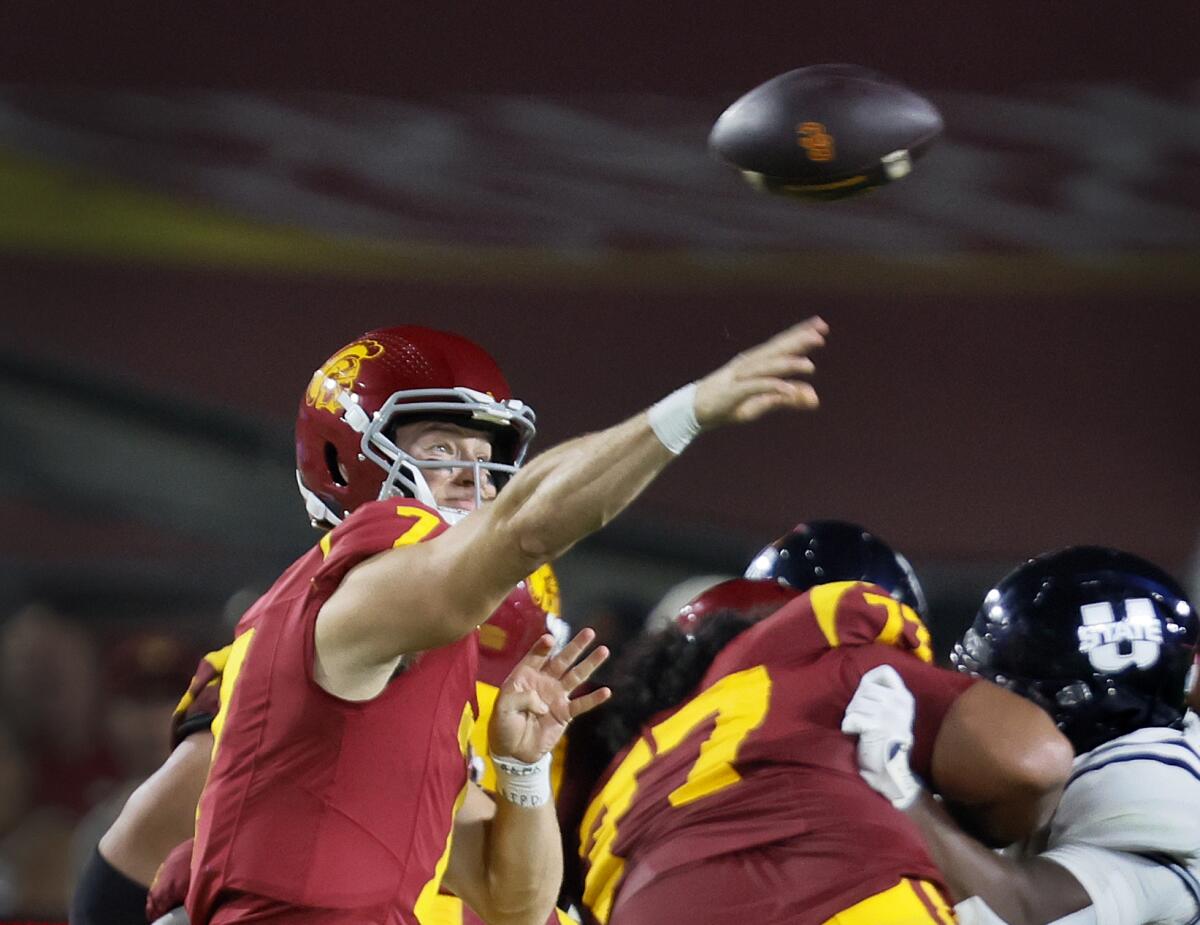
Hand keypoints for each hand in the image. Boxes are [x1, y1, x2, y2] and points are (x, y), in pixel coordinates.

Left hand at [488, 628, 610, 763]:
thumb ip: (520, 698)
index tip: (550, 640)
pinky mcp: (565, 713)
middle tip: (589, 632)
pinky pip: (581, 704)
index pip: (536, 656)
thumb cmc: (503, 725)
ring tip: (603, 650)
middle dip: (575, 646)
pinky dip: (593, 699)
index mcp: (526, 675)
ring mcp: (556, 696)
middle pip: (562, 660)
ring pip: (576, 676)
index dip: (543, 647)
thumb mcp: (503, 708)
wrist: (513, 751)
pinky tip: (606, 691)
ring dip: (590, 664)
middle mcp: (544, 681)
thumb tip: (542, 702)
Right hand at [693, 317, 826, 427]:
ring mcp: (740, 377)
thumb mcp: (761, 402)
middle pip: (776, 350)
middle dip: (798, 341)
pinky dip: (772, 387)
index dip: (800, 334)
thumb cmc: (728, 404)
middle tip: (820, 332)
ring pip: (768, 367)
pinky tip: (789, 389)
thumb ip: (787, 399)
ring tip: (809, 365)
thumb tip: (815, 399)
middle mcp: (748, 365)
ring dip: (788, 365)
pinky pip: (756, 387)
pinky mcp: (734, 392)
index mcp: (755, 363)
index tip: (821, 325)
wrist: (693, 412)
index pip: (781, 345)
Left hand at [841, 664, 920, 808]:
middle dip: (857, 705)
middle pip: (864, 689)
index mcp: (904, 698)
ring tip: (863, 731)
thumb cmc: (883, 743)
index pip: (885, 672)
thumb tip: (863, 683)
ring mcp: (891, 713)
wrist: (889, 772)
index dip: (868, 681)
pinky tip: (858, 736)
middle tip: (864, 723)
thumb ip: (882, 696)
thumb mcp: (891, 713)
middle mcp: (901, 702)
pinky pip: (852, 718)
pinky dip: (849, 728)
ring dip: (853, 717)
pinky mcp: (879, 725)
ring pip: (856, 704)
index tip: (865, 696)